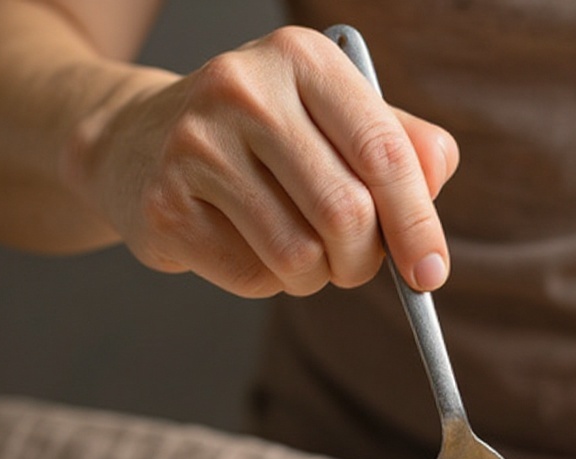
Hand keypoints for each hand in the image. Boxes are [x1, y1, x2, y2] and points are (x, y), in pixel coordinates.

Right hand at [65, 27, 458, 296]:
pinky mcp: (166, 205)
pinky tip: (247, 245)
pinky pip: (255, 277)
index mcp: (303, 59)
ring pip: (302, 256)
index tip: (431, 274)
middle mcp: (246, 89)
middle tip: (354, 262)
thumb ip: (400, 145)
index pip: (384, 153)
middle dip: (364, 260)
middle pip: (347, 214)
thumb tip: (435, 183)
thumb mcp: (334, 119)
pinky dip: (269, 281)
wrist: (141, 142)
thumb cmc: (263, 139)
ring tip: (297, 249)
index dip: (418, 225)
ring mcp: (197, 146)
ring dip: (317, 276)